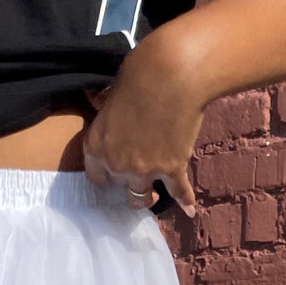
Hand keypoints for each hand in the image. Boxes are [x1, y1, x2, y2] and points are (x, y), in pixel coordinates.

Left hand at [81, 32, 203, 215]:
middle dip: (126, 183)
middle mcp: (116, 164)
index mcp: (96, 146)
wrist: (171, 75)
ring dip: (148, 197)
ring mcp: (144, 170)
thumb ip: (108, 114)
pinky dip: (185, 200)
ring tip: (153, 197)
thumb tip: (99, 103)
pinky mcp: (172, 169)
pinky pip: (178, 191)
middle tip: (135, 181)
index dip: (106, 177)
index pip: (95, 177)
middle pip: (119, 187)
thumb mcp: (111, 96)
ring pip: (143, 196)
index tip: (113, 178)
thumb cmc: (139, 75)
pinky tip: (189, 209)